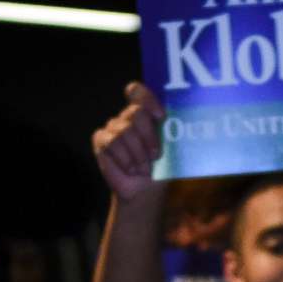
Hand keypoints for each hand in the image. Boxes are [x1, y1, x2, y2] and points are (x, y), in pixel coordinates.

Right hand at [92, 82, 166, 209]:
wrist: (144, 190)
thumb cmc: (160, 167)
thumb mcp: (170, 149)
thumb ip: (171, 132)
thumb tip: (182, 123)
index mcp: (145, 113)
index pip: (137, 91)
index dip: (147, 99)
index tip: (160, 116)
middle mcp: (127, 117)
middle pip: (135, 113)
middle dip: (148, 136)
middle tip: (155, 155)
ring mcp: (112, 127)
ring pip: (124, 131)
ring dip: (138, 154)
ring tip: (143, 168)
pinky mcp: (101, 140)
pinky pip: (112, 143)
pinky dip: (125, 159)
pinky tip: (131, 169)